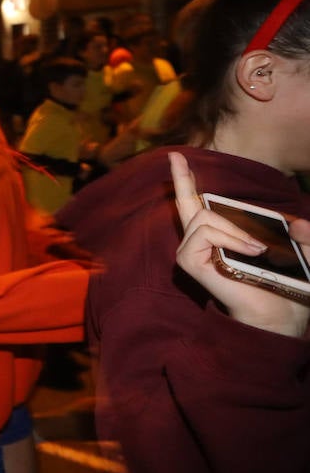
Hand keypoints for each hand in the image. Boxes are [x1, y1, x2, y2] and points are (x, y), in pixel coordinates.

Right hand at [169, 152, 309, 337]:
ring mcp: (191, 252)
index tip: (176, 156)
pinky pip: (204, 233)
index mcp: (218, 238)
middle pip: (189, 204)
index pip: (194, 205)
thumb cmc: (288, 288)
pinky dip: (229, 238)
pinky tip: (250, 251)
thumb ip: (304, 235)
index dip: (184, 180)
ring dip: (235, 230)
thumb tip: (297, 224)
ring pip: (204, 218)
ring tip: (258, 249)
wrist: (279, 316)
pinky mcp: (190, 261)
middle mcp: (198, 243)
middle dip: (188, 184)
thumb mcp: (303, 253)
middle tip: (212, 195)